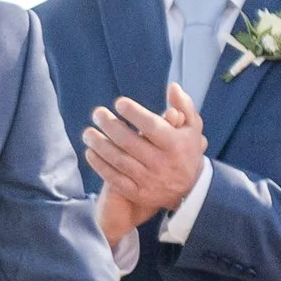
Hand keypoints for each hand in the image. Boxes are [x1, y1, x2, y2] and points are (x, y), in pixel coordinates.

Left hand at [81, 83, 204, 229]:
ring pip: (119, 160)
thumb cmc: (185, 151)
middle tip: (98, 113)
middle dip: (110, 125)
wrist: (188, 190)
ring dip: (99, 145)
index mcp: (176, 144)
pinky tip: (90, 152)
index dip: (134, 113)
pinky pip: (114, 178)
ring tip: (88, 133)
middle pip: (129, 142)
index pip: (151, 126)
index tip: (119, 103)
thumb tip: (172, 86)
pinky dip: (100, 165)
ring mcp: (149, 180)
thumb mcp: (192, 129)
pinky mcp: (138, 193)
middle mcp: (162, 163)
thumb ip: (184, 106)